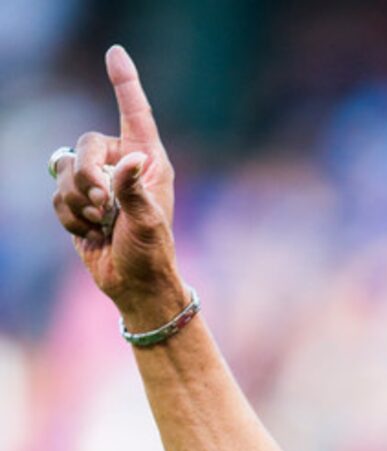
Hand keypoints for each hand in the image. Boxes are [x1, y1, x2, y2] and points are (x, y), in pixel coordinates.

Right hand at [50, 45, 183, 324]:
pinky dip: (70, 217)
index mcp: (149, 162)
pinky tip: (89, 232)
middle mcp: (122, 166)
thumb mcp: (148, 223)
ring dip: (80, 202)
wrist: (134, 286)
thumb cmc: (151, 255)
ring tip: (101, 223)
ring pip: (67, 170)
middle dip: (87, 175)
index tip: (115, 53)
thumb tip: (133, 159)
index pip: (134, 113)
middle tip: (103, 205)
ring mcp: (99, 183)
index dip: (124, 82)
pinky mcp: (79, 202)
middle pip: (86, 144)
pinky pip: (59, 195)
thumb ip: (136, 190)